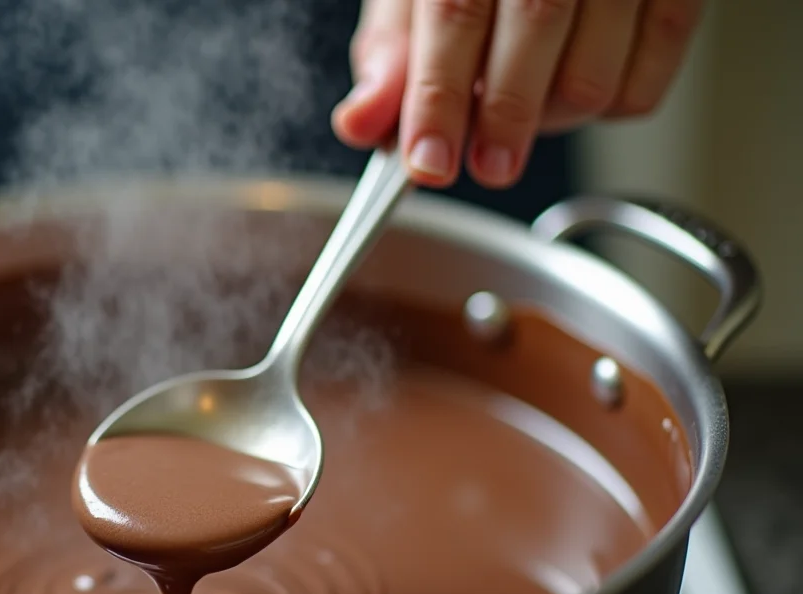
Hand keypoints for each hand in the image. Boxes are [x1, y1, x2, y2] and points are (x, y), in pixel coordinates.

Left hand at [332, 0, 703, 188]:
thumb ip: (391, 55)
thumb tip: (362, 123)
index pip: (456, 13)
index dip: (438, 98)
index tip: (428, 162)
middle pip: (536, 29)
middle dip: (503, 119)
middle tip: (487, 165)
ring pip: (597, 70)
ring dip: (551, 122)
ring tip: (521, 115)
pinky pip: (646, 84)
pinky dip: (604, 111)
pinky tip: (570, 91)